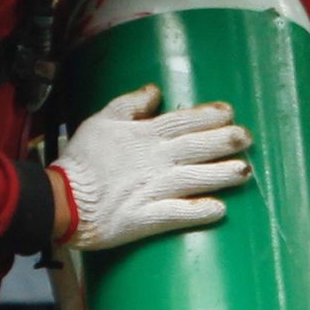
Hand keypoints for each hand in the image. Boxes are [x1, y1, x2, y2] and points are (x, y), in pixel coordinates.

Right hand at [50, 85, 251, 249]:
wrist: (62, 199)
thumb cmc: (81, 159)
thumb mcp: (101, 120)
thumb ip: (130, 104)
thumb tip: (154, 91)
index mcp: (144, 136)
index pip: (184, 121)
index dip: (209, 116)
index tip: (229, 113)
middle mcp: (154, 160)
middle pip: (196, 147)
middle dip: (225, 141)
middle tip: (248, 138)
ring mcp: (152, 189)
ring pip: (195, 178)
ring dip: (221, 175)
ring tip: (245, 172)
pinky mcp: (146, 218)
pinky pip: (176, 214)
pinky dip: (198, 211)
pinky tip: (219, 210)